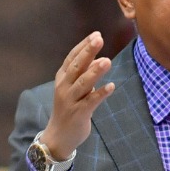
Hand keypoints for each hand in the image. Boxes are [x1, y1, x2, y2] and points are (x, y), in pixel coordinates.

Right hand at [40, 32, 115, 158]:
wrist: (59, 136)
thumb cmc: (69, 108)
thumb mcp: (73, 89)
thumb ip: (83, 74)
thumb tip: (98, 58)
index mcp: (62, 78)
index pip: (72, 58)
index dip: (83, 46)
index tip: (96, 34)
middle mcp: (64, 87)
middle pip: (76, 67)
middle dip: (87, 52)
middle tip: (99, 39)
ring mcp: (70, 100)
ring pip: (83, 83)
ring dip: (95, 72)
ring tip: (107, 60)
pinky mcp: (79, 113)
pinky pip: (91, 101)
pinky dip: (101, 93)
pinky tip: (111, 87)